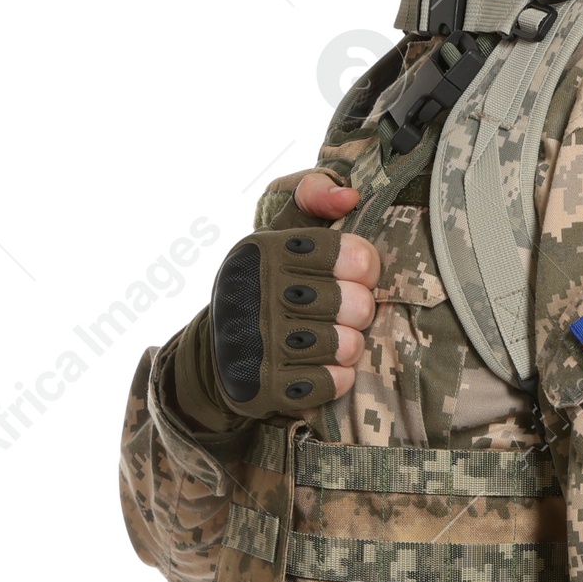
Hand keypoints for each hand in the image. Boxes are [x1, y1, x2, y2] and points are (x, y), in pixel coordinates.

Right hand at [170, 170, 379, 430]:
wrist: (217, 351)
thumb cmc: (266, 282)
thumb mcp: (281, 231)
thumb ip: (313, 196)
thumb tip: (350, 196)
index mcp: (265, 250)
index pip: (349, 254)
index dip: (365, 267)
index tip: (356, 273)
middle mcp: (255, 293)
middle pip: (355, 305)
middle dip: (359, 310)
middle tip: (346, 311)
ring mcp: (257, 342)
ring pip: (346, 345)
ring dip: (348, 345)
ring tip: (333, 338)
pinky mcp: (262, 386)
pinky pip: (330, 383)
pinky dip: (334, 378)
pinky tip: (320, 367)